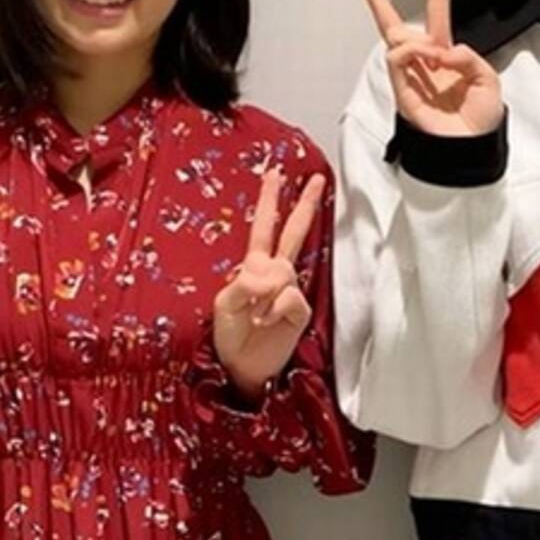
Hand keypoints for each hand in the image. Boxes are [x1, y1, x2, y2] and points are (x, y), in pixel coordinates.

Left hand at [213, 169, 324, 399]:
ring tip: (254, 318)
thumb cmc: (229, 334)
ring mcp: (289, 290)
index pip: (264, 226)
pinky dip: (273, 310)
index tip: (275, 173)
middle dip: (304, 204)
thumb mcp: (223, 303)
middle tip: (316, 178)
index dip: (269, 200)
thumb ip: (243, 283)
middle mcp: (274, 272)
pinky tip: (266, 323)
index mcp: (254, 265)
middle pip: (293, 231)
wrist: (242, 367)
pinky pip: (289, 296)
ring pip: (283, 271)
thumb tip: (269, 275)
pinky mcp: (299, 309)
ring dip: (263, 296)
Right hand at [349, 0, 501, 135]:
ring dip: (419, 42)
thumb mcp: (487, 78)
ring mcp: (408, 73)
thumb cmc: (480, 119)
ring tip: (437, 60)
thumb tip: (439, 50)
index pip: (436, 11)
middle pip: (391, 20)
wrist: (470, 149)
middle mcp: (423, 60)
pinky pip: (396, 57)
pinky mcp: (400, 89)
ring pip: (395, 36)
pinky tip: (426, 60)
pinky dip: (411, 52)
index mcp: (446, 53)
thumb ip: (467, 56)